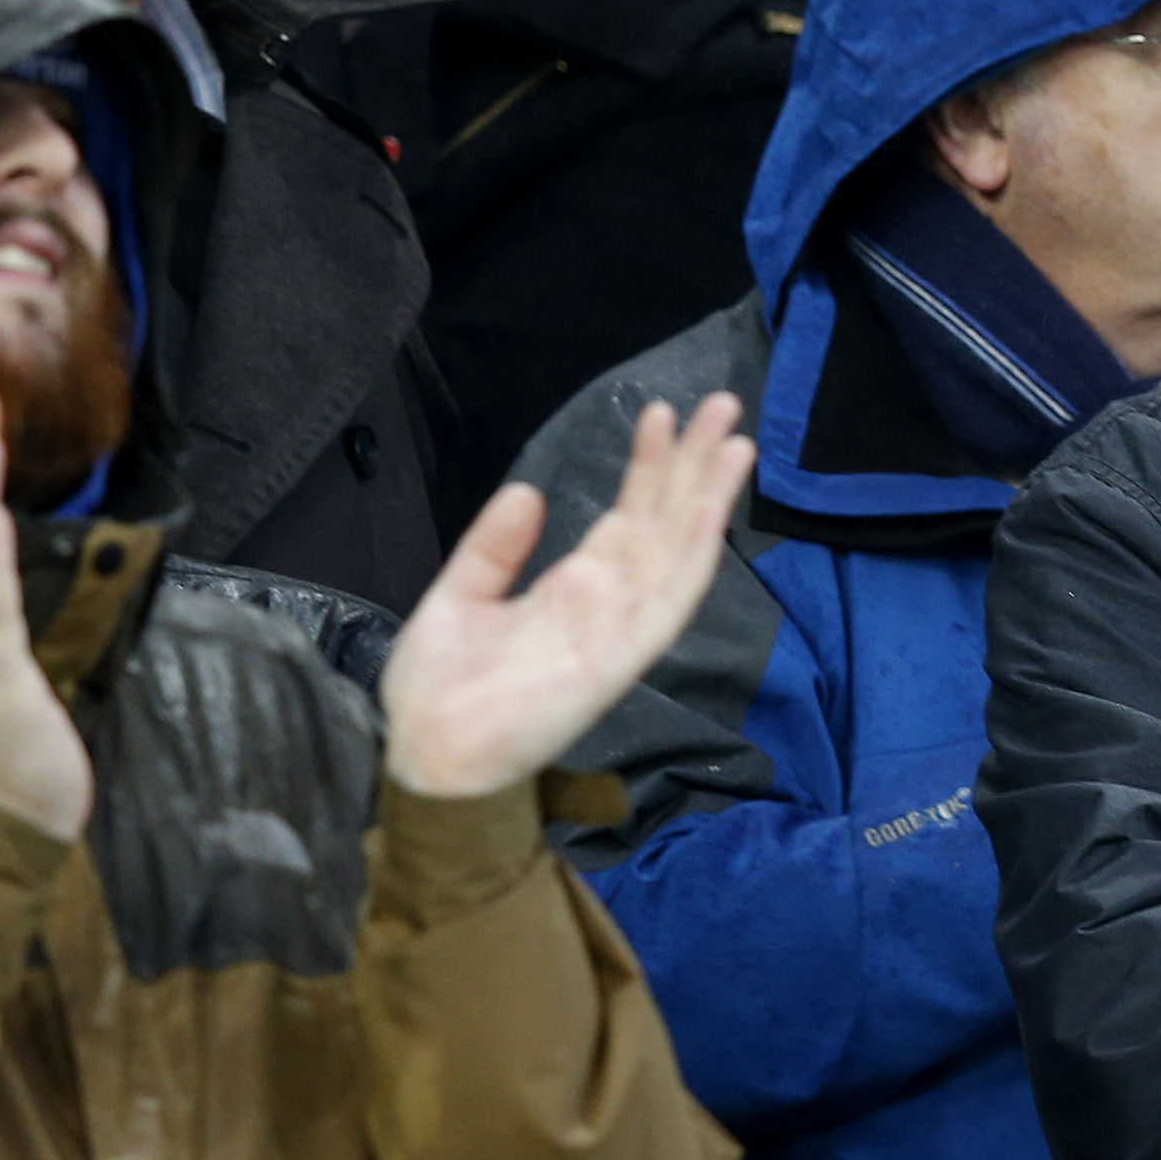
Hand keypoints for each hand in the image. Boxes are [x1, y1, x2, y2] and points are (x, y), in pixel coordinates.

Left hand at [379, 396, 753, 798]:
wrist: (427, 756)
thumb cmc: (439, 692)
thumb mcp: (459, 597)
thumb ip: (495, 547)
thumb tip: (530, 491)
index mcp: (572, 591)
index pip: (626, 518)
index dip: (649, 467)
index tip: (664, 415)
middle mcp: (606, 605)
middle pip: (663, 523)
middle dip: (694, 464)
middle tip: (722, 403)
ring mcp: (619, 630)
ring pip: (677, 552)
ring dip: (708, 497)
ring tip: (733, 440)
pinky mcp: (619, 657)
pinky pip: (667, 600)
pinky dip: (693, 552)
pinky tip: (711, 508)